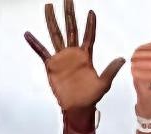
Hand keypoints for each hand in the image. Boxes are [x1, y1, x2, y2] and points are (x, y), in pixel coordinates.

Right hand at [24, 0, 125, 119]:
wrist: (77, 107)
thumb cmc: (91, 96)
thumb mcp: (104, 83)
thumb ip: (111, 70)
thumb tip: (123, 59)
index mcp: (86, 56)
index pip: (89, 35)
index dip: (90, 24)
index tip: (91, 12)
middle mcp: (73, 53)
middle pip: (70, 28)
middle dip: (69, 13)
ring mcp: (61, 58)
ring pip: (56, 34)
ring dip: (52, 20)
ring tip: (48, 6)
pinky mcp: (51, 65)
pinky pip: (41, 51)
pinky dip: (34, 43)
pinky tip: (28, 34)